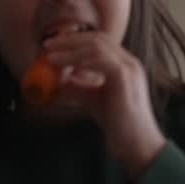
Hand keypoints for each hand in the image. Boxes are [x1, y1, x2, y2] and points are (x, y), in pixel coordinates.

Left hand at [43, 32, 166, 177]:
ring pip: (97, 47)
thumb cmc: (118, 125)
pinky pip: (99, 60)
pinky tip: (65, 69)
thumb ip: (80, 87)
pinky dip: (79, 61)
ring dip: (70, 49)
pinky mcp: (124, 78)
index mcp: (124, 65)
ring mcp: (129, 69)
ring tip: (50, 57)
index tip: (54, 46)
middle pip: (97, 38)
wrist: (137, 144)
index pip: (99, 42)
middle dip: (70, 40)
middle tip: (47, 44)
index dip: (75, 40)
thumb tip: (59, 79)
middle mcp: (129, 63)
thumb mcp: (93, 100)